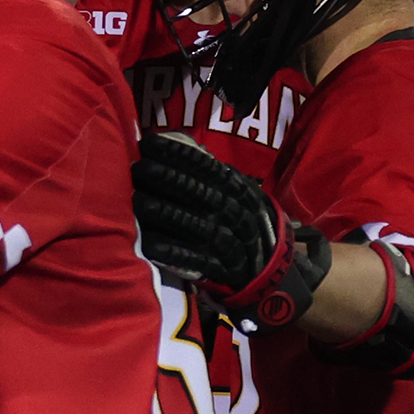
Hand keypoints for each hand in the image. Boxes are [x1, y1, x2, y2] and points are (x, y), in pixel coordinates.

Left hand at [130, 132, 329, 331]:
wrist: (274, 272)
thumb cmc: (243, 224)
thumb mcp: (238, 195)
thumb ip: (212, 174)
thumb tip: (178, 141)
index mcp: (242, 192)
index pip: (210, 168)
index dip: (181, 155)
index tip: (150, 144)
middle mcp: (239, 214)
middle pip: (203, 194)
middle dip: (171, 179)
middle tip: (140, 167)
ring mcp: (234, 243)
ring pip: (200, 226)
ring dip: (169, 215)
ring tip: (139, 203)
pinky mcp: (225, 271)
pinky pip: (200, 262)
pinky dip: (176, 254)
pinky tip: (151, 246)